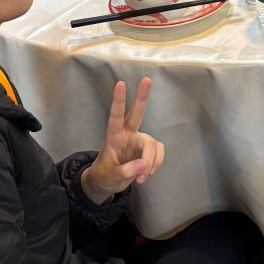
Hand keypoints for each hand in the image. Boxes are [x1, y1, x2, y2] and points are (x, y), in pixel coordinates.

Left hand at [81, 78, 164, 204]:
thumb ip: (126, 172)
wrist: (107, 183)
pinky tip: (148, 174)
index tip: (120, 84)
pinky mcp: (147, 149)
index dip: (118, 101)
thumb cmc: (105, 176)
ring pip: (152, 144)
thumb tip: (143, 166)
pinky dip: (156, 163)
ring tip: (143, 178)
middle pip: (136, 113)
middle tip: (146, 80)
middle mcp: (127, 134)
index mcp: (113, 137)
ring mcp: (138, 141)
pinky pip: (158, 152)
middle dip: (141, 97)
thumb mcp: (111, 177)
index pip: (115, 116)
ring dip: (151, 162)